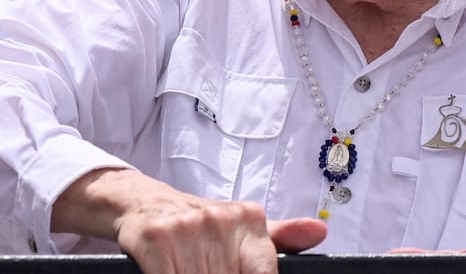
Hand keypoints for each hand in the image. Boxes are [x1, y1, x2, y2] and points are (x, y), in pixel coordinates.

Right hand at [53, 168, 326, 273]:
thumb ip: (280, 236)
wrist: (143, 202)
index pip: (263, 270)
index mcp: (248, 218)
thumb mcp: (241, 226)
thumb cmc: (198, 224)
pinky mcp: (153, 237)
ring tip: (193, 271)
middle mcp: (221, 219)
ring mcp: (186, 228)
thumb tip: (320, 232)